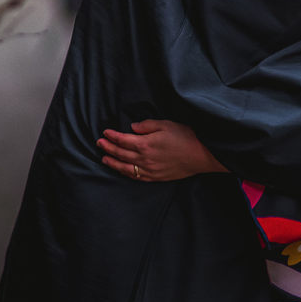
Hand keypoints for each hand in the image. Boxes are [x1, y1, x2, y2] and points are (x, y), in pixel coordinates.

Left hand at [97, 119, 227, 181]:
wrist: (201, 155)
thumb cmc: (186, 137)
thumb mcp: (166, 124)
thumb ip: (147, 125)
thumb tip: (133, 127)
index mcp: (146, 144)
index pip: (123, 140)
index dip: (112, 136)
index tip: (105, 132)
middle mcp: (145, 159)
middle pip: (121, 154)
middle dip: (108, 148)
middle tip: (99, 143)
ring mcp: (150, 170)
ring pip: (126, 168)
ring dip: (113, 163)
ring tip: (104, 159)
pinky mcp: (156, 177)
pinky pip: (136, 177)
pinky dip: (126, 174)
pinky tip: (122, 171)